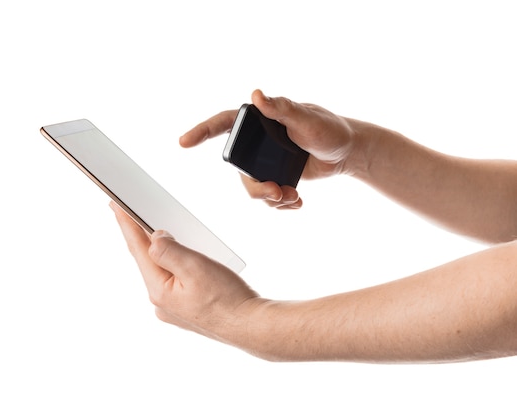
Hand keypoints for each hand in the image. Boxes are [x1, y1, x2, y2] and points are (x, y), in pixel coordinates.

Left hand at [110, 202, 263, 343]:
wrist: (252, 327)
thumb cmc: (228, 299)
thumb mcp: (195, 267)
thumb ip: (168, 250)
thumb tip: (155, 238)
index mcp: (158, 290)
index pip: (137, 249)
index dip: (126, 224)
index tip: (115, 205)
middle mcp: (161, 302)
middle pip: (147, 260)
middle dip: (142, 236)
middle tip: (133, 214)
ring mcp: (173, 309)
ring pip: (162, 271)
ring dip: (162, 252)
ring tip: (159, 233)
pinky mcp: (187, 311)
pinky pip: (174, 282)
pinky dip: (175, 266)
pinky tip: (184, 259)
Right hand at [180, 89, 357, 208]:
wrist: (346, 153)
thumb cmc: (330, 129)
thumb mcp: (307, 119)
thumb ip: (281, 108)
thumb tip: (256, 95)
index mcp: (260, 121)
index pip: (224, 124)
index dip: (202, 132)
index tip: (184, 142)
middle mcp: (258, 141)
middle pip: (240, 169)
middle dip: (256, 187)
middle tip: (276, 192)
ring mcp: (266, 160)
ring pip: (253, 187)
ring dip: (270, 198)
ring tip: (292, 198)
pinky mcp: (276, 175)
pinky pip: (268, 196)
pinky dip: (280, 203)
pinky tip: (296, 202)